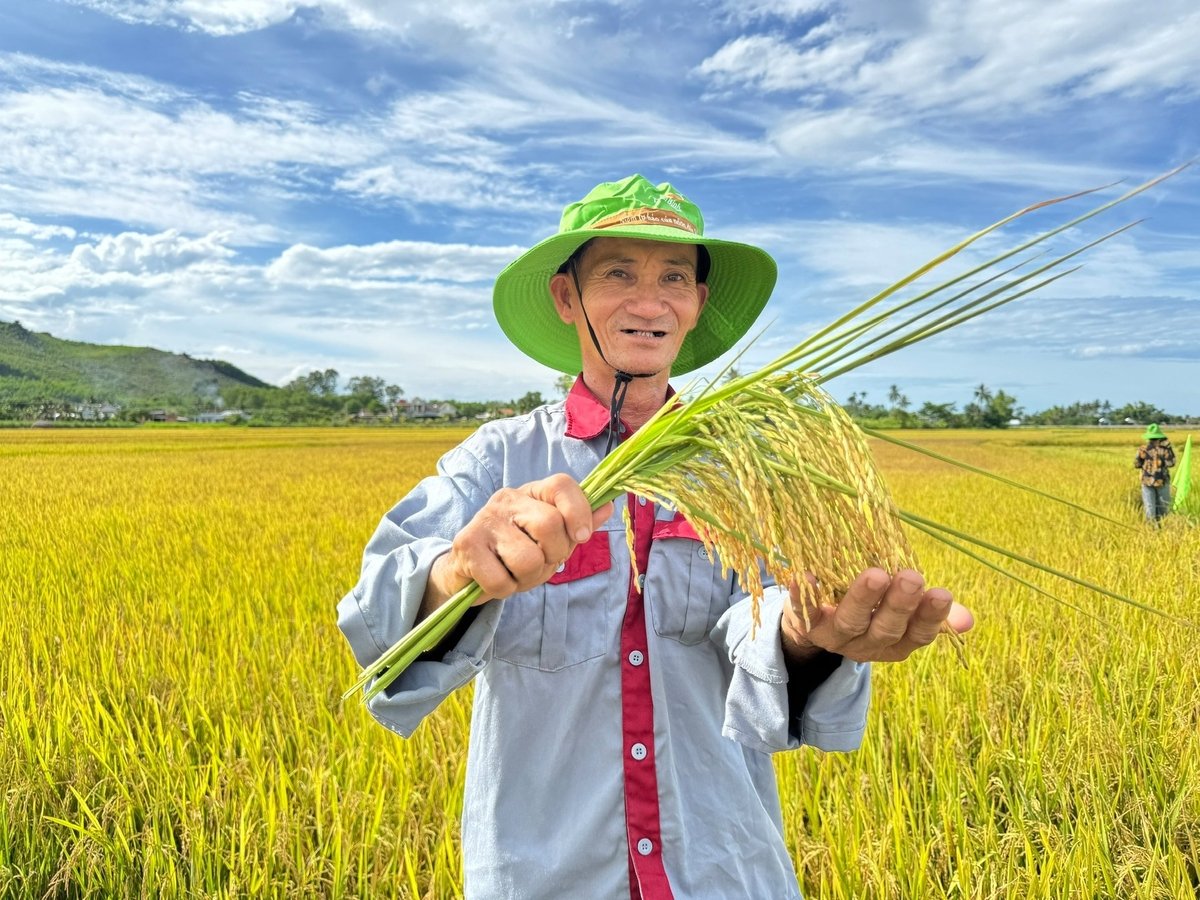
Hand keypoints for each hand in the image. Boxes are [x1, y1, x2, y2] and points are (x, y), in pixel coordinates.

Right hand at [434, 473, 612, 604]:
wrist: (468, 570)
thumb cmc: (516, 552)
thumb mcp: (552, 538)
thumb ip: (578, 523)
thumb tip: (608, 505)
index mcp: (531, 492)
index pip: (561, 485)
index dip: (578, 511)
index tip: (582, 536)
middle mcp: (507, 500)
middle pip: (549, 525)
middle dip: (552, 556)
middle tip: (539, 562)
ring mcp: (484, 520)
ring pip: (527, 559)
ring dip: (527, 578)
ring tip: (515, 573)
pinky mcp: (466, 545)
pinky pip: (501, 581)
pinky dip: (504, 589)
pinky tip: (497, 579)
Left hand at [781, 568, 972, 662]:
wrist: (815, 622)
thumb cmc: (870, 608)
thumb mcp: (902, 610)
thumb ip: (930, 611)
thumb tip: (967, 621)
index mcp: (896, 642)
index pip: (918, 634)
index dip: (930, 617)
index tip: (942, 592)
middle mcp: (867, 645)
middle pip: (886, 629)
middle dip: (899, 604)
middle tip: (911, 577)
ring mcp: (836, 638)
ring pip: (852, 623)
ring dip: (863, 599)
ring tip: (876, 575)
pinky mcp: (807, 624)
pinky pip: (805, 614)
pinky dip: (805, 597)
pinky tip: (807, 576)